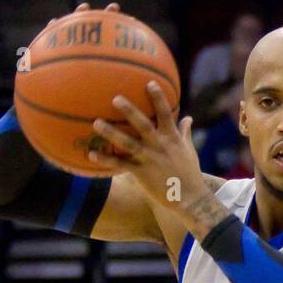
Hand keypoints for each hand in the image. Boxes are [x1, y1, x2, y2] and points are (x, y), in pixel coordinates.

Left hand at [92, 87, 205, 213]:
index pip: (165, 114)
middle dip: (130, 111)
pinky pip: (121, 165)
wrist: (190, 199)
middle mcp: (159, 146)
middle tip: (115, 98)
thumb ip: (185, 132)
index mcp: (172, 138)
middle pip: (143, 125)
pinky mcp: (142, 174)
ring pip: (128, 144)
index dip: (158, 98)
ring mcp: (150, 160)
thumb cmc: (190, 174)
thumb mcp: (190, 150)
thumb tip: (188, 117)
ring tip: (96, 123)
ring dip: (112, 133)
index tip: (149, 83)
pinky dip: (106, 160)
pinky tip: (92, 154)